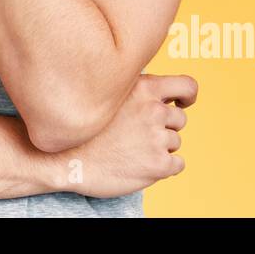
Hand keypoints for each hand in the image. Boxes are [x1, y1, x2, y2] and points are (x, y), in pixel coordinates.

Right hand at [46, 73, 197, 197]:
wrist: (65, 160)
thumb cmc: (84, 129)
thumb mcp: (108, 95)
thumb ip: (134, 91)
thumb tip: (156, 93)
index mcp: (144, 88)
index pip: (187, 85)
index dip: (188, 95)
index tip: (184, 103)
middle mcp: (153, 109)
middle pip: (180, 119)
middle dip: (165, 127)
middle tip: (139, 135)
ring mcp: (157, 137)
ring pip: (175, 142)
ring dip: (160, 148)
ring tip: (131, 150)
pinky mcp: (159, 164)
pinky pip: (176, 165)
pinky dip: (163, 167)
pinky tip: (138, 165)